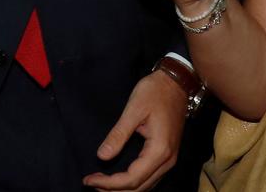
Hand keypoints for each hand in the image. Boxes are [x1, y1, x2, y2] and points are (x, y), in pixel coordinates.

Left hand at [84, 71, 185, 190]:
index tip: (88, 179)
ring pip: (145, 186)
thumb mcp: (133, 110)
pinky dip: (133, 183)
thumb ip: (118, 134)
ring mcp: (169, 159)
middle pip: (139, 188)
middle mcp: (167, 160)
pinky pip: (150, 178)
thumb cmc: (155, 92)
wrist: (176, 83)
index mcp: (159, 150)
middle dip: (113, 190)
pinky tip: (118, 179)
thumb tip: (102, 156)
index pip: (131, 178)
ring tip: (100, 184)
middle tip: (91, 183)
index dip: (109, 183)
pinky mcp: (167, 155)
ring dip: (123, 189)